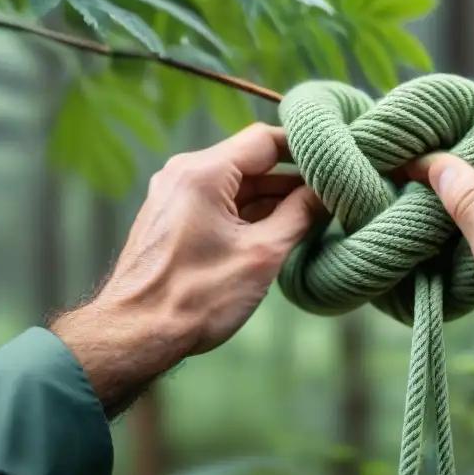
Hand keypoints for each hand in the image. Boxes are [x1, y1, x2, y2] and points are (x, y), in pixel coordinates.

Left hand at [52, 124, 322, 415]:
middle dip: (293, 176)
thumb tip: (326, 193)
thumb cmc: (197, 296)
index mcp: (203, 172)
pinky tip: (281, 229)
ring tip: (316, 212)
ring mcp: (175, 196)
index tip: (337, 159)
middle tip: (335, 190)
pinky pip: (220, 202)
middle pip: (251, 161)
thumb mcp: (262, 254)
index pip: (264, 140)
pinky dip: (251, 212)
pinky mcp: (174, 219)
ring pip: (237, 184)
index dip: (304, 147)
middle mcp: (184, 174)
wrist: (136, 334)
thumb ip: (299, 215)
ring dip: (274, 197)